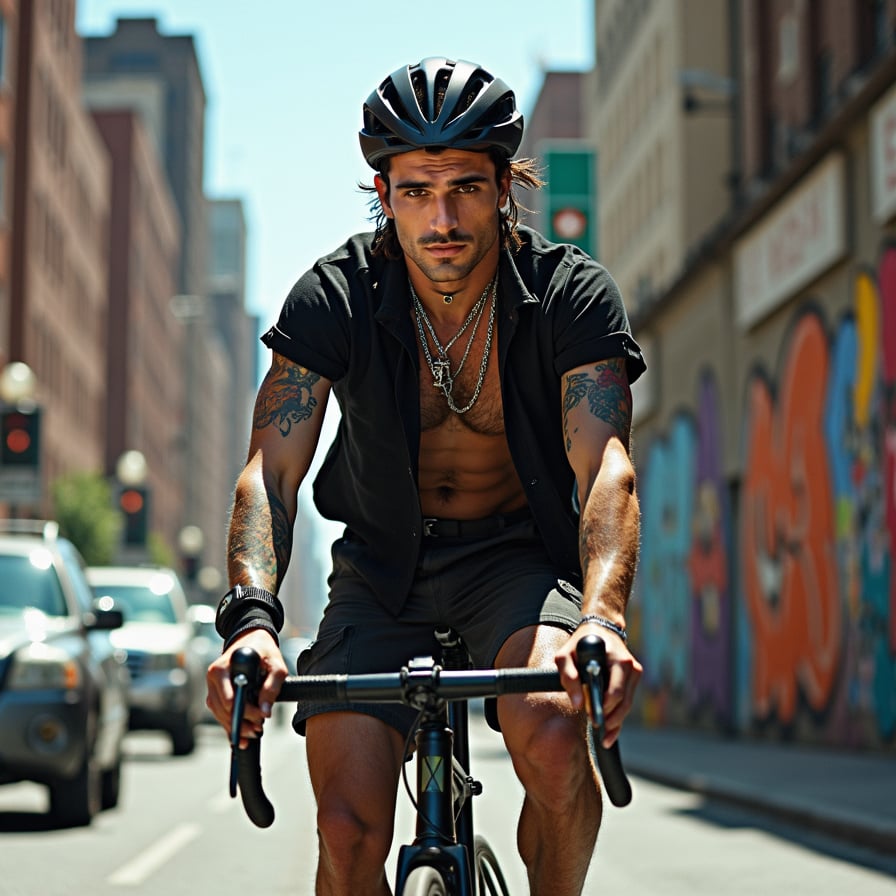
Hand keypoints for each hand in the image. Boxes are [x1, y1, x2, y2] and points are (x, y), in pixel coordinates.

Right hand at [206, 629, 287, 747]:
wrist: (253, 639)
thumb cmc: (265, 650)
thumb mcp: (276, 664)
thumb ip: (272, 687)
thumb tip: (265, 712)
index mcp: (223, 668)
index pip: (229, 698)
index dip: (244, 712)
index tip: (260, 719)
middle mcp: (214, 677)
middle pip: (223, 709)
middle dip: (241, 722)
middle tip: (259, 729)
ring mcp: (213, 686)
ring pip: (219, 713)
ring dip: (235, 726)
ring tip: (253, 733)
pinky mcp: (216, 692)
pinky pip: (219, 712)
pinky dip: (229, 725)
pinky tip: (241, 737)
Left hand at [555, 625, 641, 747]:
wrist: (600, 628)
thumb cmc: (580, 643)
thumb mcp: (566, 654)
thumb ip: (568, 676)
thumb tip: (576, 703)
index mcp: (619, 661)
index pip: (616, 692)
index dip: (605, 708)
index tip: (594, 719)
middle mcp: (631, 667)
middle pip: (624, 702)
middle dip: (610, 718)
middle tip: (595, 727)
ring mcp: (634, 673)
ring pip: (627, 705)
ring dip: (615, 722)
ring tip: (603, 737)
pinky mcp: (633, 679)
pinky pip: (627, 702)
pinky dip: (618, 718)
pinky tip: (610, 734)